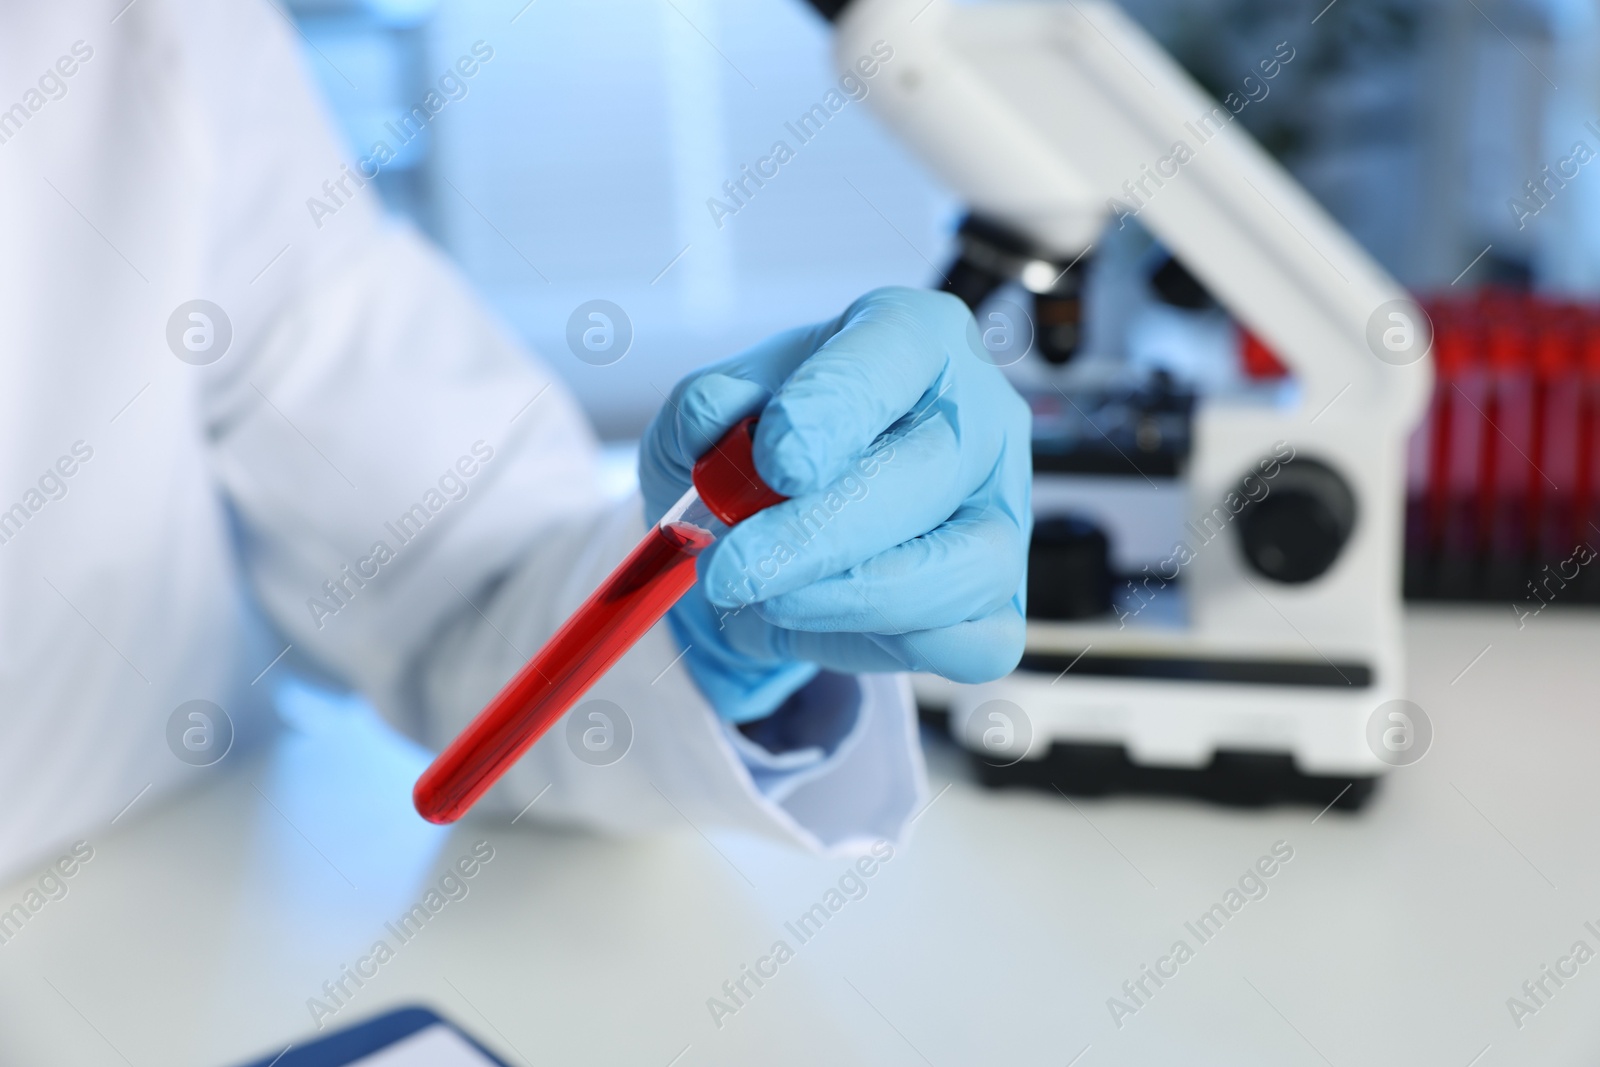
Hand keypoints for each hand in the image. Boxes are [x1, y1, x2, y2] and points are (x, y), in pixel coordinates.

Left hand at [640, 287, 1031, 721]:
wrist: (794, 520)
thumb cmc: (772, 445)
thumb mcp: (720, 408)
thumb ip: (706, 409)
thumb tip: (714, 430)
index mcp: (915, 338)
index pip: (891, 356)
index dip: (832, 411)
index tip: (776, 462)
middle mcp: (981, 416)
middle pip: (929, 471)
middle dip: (820, 533)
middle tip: (732, 570)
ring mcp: (1006, 512)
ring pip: (965, 567)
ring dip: (849, 598)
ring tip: (767, 597)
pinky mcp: (1003, 599)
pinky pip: (968, 642)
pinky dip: (885, 643)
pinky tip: (821, 618)